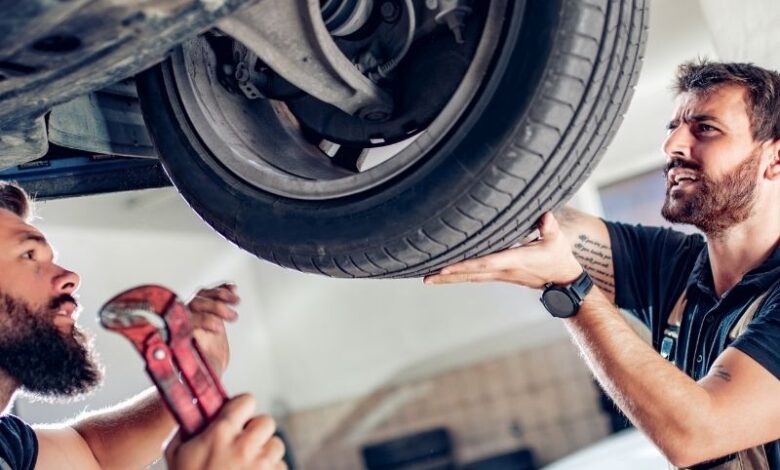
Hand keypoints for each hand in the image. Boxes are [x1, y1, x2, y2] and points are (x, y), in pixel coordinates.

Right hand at [165, 394, 286, 469]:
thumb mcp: (176, 454)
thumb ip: (187, 429)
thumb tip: (194, 412)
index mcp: (221, 433)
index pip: (247, 401)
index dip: (241, 408)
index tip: (236, 417)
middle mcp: (245, 446)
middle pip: (267, 421)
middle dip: (256, 431)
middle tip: (243, 443)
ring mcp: (262, 465)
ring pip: (276, 445)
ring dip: (265, 452)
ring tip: (247, 465)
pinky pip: (280, 467)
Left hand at [187, 283, 239, 375]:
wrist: (207, 364)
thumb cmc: (202, 371)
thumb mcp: (202, 373)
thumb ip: (200, 371)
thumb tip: (197, 378)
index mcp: (178, 336)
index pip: (186, 320)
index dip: (202, 320)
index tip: (218, 327)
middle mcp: (183, 320)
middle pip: (195, 303)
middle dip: (214, 308)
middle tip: (231, 317)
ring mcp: (194, 311)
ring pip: (203, 295)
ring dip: (220, 295)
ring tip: (235, 301)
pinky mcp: (207, 307)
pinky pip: (212, 292)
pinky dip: (223, 289)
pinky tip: (233, 289)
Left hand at [423, 212, 582, 287]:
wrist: (562, 281)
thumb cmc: (558, 258)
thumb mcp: (557, 241)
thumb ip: (550, 227)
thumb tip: (545, 215)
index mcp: (515, 259)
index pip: (485, 262)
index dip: (465, 264)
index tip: (446, 266)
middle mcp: (504, 270)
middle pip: (471, 274)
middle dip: (448, 275)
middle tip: (426, 277)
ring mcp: (500, 275)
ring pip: (470, 277)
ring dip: (449, 278)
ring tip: (428, 278)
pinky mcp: (499, 276)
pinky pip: (475, 276)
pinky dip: (459, 276)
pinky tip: (446, 275)